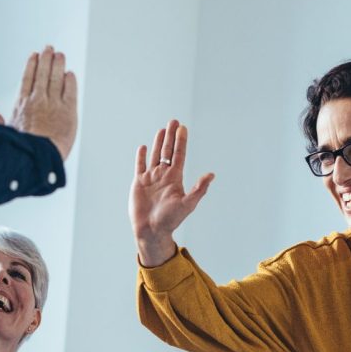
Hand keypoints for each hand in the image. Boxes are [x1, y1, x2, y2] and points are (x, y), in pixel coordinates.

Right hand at [0, 45, 77, 161]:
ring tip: (60, 55)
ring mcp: (53, 104)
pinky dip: (70, 81)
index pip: (27, 79)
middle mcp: (37, 100)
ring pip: (56, 78)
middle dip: (46, 59)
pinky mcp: (68, 111)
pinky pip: (70, 91)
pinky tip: (70, 74)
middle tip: (49, 48)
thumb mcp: (6, 133)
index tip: (34, 55)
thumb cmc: (21, 149)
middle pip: (42, 74)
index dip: (31, 65)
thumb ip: (0, 121)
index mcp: (21, 104)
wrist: (38, 157)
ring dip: (58, 64)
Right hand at [130, 119, 213, 265]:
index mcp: (175, 179)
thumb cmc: (170, 220)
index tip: (183, 128)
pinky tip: (144, 147)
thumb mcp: (187, 204)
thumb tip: (212, 174)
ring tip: (162, 129)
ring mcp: (151, 179)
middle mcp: (164, 176)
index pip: (179, 155)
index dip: (181, 141)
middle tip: (174, 121)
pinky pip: (140, 166)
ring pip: (155, 156)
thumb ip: (199, 189)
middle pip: (168, 151)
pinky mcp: (139, 183)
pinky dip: (141, 156)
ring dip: (159, 142)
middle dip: (171, 136)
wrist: (151, 231)